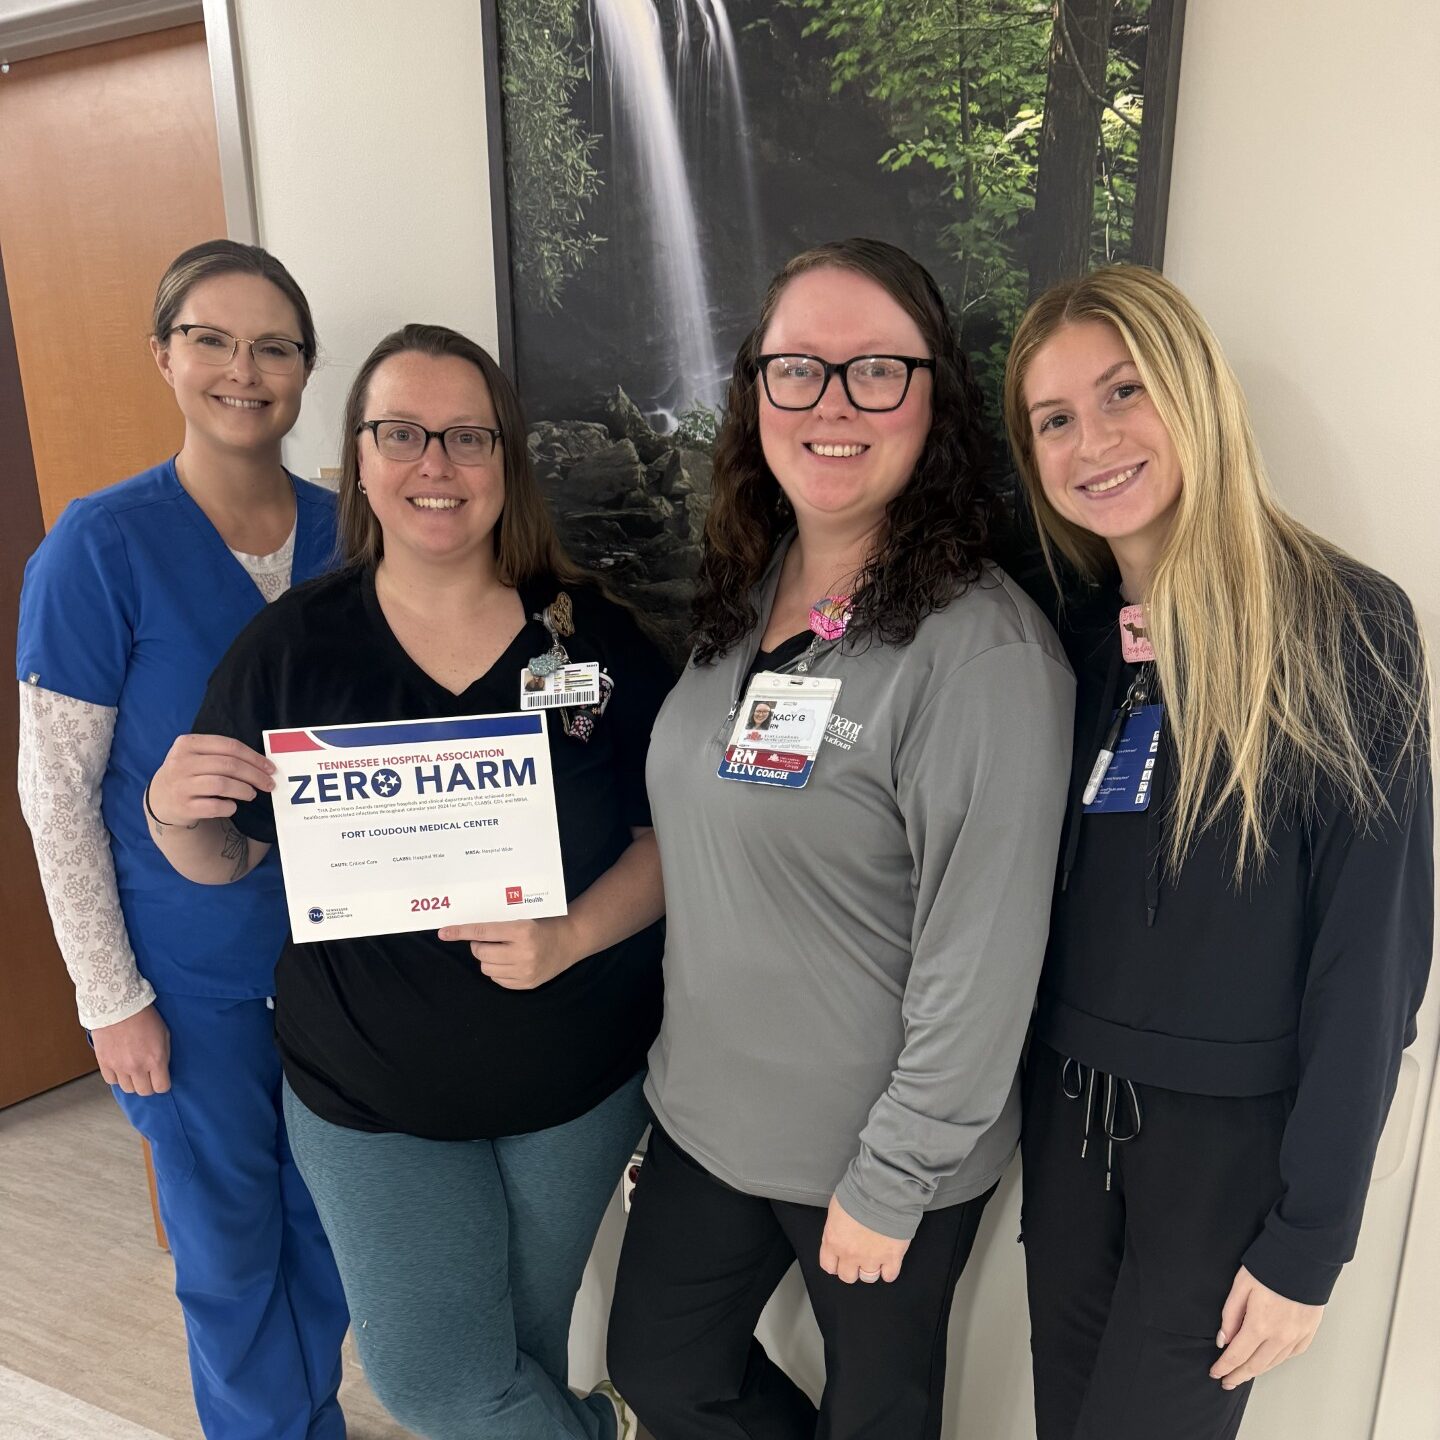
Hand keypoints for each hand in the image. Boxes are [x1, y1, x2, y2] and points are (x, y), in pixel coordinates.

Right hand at [93, 1004, 170, 1094]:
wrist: (119, 1006)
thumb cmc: (144, 1016)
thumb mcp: (164, 1034)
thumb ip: (163, 1055)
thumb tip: (162, 1069)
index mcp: (156, 1059)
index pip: (161, 1087)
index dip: (162, 1084)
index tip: (161, 1079)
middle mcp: (137, 1067)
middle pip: (144, 1091)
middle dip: (148, 1085)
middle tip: (147, 1075)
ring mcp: (119, 1067)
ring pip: (127, 1089)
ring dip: (132, 1082)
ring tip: (133, 1070)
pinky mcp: (104, 1063)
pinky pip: (111, 1081)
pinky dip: (116, 1077)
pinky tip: (120, 1067)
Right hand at [148, 734, 273, 825]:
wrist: (161, 799)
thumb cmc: (189, 773)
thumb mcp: (197, 756)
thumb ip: (223, 754)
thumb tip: (263, 765)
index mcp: (187, 744)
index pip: (229, 746)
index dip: (254, 757)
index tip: (270, 768)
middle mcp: (181, 762)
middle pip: (229, 765)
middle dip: (255, 775)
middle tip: (268, 784)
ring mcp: (180, 785)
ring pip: (222, 785)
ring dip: (244, 790)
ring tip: (251, 794)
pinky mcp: (183, 807)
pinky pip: (214, 807)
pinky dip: (229, 807)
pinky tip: (232, 806)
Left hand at [439, 917, 582, 989]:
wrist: (570, 940)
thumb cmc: (544, 924)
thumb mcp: (524, 917)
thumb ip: (499, 924)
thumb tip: (467, 931)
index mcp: (522, 930)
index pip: (483, 931)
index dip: (461, 931)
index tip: (444, 932)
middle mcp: (523, 952)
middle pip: (481, 952)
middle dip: (479, 945)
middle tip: (488, 940)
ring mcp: (525, 970)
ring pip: (486, 968)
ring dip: (487, 959)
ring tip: (501, 951)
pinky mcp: (526, 983)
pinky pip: (497, 979)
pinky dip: (497, 970)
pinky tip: (509, 962)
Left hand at [818, 1194, 910, 1283]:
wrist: (882, 1188)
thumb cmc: (859, 1191)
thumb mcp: (837, 1207)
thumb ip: (836, 1226)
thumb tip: (840, 1230)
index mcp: (834, 1240)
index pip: (829, 1265)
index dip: (835, 1263)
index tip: (840, 1259)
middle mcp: (850, 1254)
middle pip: (847, 1276)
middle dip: (852, 1268)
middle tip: (858, 1257)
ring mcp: (872, 1258)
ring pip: (868, 1278)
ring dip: (870, 1269)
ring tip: (874, 1257)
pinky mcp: (892, 1257)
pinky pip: (889, 1276)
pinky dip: (889, 1270)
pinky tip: (888, 1260)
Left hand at [1210, 1265, 1323, 1389]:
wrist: (1303, 1257)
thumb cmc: (1269, 1266)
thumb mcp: (1241, 1286)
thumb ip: (1230, 1315)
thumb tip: (1223, 1340)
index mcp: (1260, 1325)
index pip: (1237, 1355)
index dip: (1224, 1367)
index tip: (1215, 1373)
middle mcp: (1280, 1336)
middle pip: (1255, 1365)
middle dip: (1238, 1375)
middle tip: (1227, 1381)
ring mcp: (1297, 1336)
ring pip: (1273, 1362)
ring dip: (1257, 1370)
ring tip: (1244, 1374)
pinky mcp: (1308, 1333)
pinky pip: (1290, 1354)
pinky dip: (1276, 1360)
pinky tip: (1268, 1361)